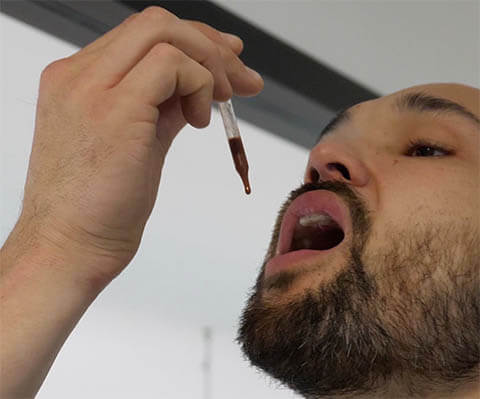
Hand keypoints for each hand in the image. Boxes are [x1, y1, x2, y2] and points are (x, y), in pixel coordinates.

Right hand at [17, 7, 263, 283]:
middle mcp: (78, 75)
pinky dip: (200, 85)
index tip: (228, 63)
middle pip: (156, 24)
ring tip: (220, 105)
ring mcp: (91, 88)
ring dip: (209, 65)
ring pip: (165, 33)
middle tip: (241, 81)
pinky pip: (172, 65)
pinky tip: (201, 122)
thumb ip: (162, 108)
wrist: (69, 250)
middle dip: (211, 47)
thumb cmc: (100, 209)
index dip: (193, 42)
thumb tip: (200, 89)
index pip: (142, 37)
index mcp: (79, 81)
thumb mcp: (135, 143)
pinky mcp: (114, 109)